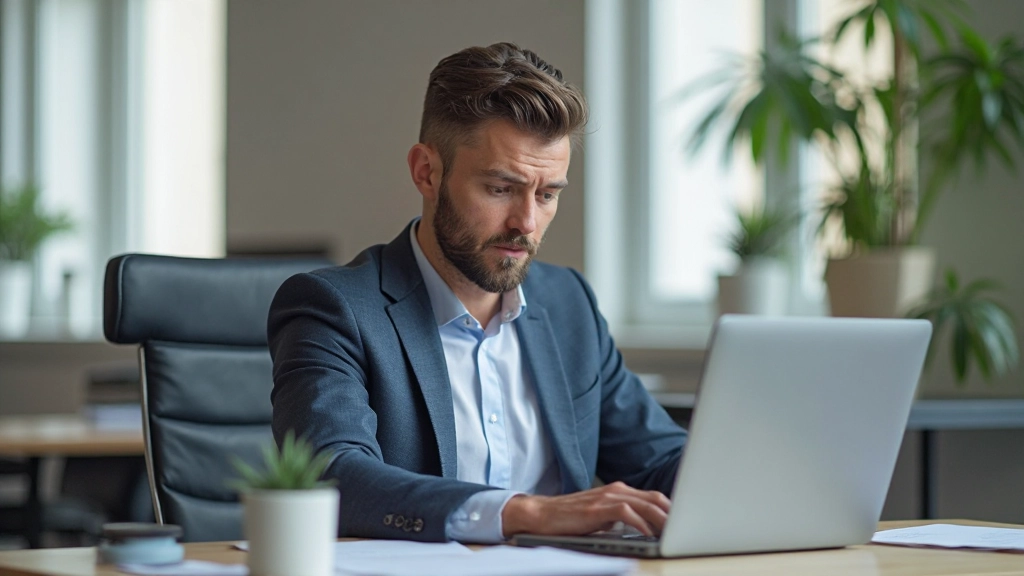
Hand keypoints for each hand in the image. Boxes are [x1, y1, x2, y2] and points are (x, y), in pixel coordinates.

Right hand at [501, 482, 670, 537]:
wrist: (542, 513)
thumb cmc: (570, 517)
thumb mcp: (602, 516)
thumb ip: (621, 517)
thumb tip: (644, 529)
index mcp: (619, 491)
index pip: (653, 497)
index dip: (671, 508)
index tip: (685, 521)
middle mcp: (616, 490)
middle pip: (654, 498)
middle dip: (673, 514)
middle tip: (688, 527)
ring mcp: (607, 497)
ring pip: (644, 504)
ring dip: (662, 519)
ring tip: (675, 532)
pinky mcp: (598, 508)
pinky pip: (627, 513)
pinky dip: (641, 524)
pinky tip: (648, 534)